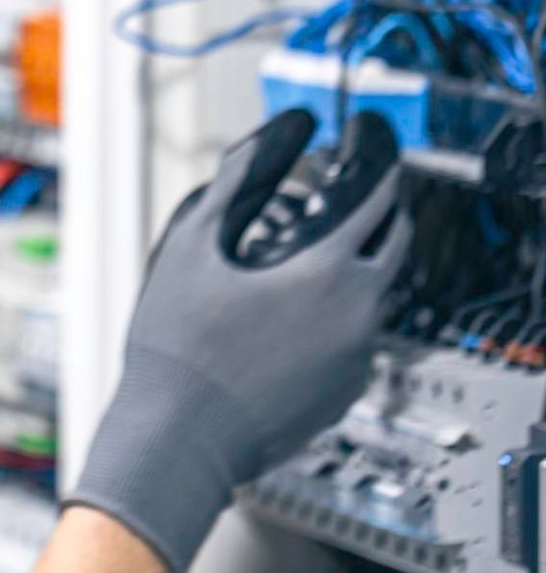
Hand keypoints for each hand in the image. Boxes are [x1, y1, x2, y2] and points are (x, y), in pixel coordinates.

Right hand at [66, 108, 411, 572]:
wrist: (180, 441)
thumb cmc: (177, 347)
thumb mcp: (193, 244)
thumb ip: (242, 178)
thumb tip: (282, 132)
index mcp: (329, 271)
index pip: (379, 195)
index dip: (374, 157)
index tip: (360, 137)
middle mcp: (361, 314)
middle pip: (395, 241)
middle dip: (377, 207)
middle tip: (342, 188)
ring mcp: (359, 359)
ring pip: (372, 291)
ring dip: (347, 262)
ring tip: (293, 254)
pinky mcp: (346, 391)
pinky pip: (353, 336)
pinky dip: (332, 311)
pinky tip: (281, 314)